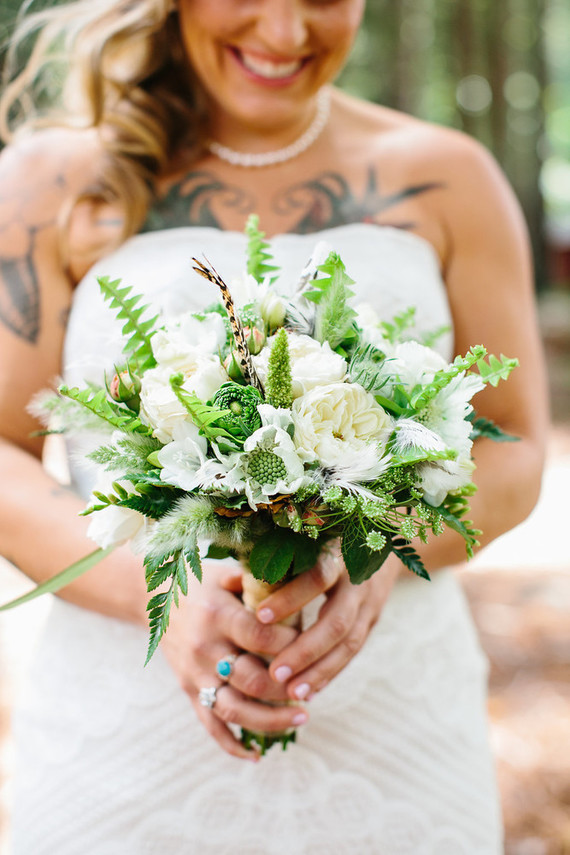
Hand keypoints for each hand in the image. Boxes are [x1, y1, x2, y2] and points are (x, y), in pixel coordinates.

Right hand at [159, 561, 309, 760]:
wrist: (153, 599)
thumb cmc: (201, 584)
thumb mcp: (228, 574)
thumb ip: (260, 582)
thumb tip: (301, 582)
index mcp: (218, 615)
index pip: (260, 637)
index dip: (290, 644)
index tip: (312, 643)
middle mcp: (205, 648)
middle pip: (252, 681)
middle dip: (288, 689)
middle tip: (315, 689)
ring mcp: (196, 674)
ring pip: (234, 710)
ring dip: (271, 721)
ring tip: (303, 718)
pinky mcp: (190, 691)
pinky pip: (210, 724)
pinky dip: (232, 744)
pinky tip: (256, 755)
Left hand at [251, 547, 400, 701]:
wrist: (380, 535)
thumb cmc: (327, 537)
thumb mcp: (307, 537)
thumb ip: (275, 557)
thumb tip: (229, 580)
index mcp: (338, 553)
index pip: (318, 576)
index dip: (291, 597)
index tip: (260, 616)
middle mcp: (358, 579)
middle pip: (337, 621)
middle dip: (306, 650)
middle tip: (276, 673)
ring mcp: (369, 601)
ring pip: (349, 643)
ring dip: (320, 671)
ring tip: (293, 692)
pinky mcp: (372, 618)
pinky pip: (353, 651)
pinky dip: (331, 672)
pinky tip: (310, 690)